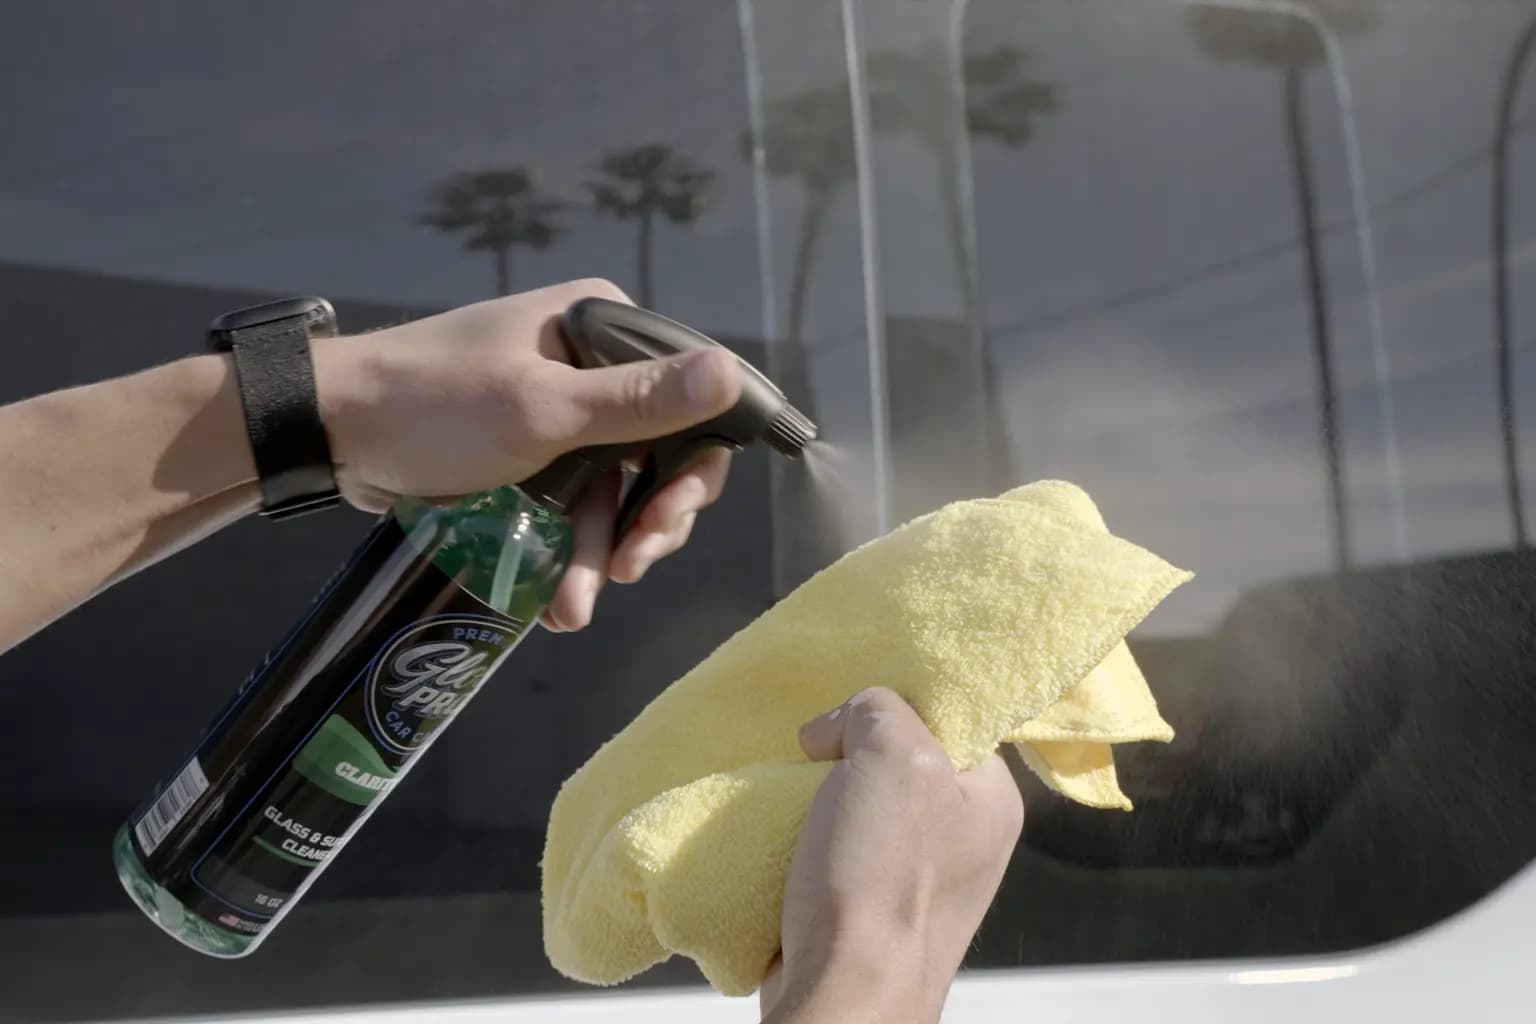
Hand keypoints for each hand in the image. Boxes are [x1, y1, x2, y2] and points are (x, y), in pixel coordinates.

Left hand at [311, 279, 741, 631]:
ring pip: (613, 493)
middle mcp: (590, 365)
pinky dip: (569, 553)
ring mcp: (559, 412)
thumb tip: (733, 372)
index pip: (686, 399)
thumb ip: (639, 400)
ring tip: (574, 609)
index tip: (670, 518)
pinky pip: (573, 507)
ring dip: (600, 553)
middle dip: (644, 522)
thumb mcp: (542, 409)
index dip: (693, 466)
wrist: (326, 431)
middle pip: (657, 456)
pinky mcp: (530, 454)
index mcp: (603, 331)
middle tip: (629, 569)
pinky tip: (559, 601)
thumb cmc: (434, 407)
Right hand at [761, 688, 1024, 1023]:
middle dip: (847, 753)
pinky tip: (783, 836)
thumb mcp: (892, 755)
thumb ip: (876, 710)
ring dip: (816, 796)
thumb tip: (833, 732)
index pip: (949, 719)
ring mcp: (915, 877)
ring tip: (795, 802)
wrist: (841, 993)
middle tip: (817, 759)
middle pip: (896, 758)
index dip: (896, 707)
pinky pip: (832, 847)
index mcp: (991, 799)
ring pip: (857, 802)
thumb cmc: (880, 877)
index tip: (854, 718)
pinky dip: (802, 837)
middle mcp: (963, 837)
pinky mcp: (866, 907)